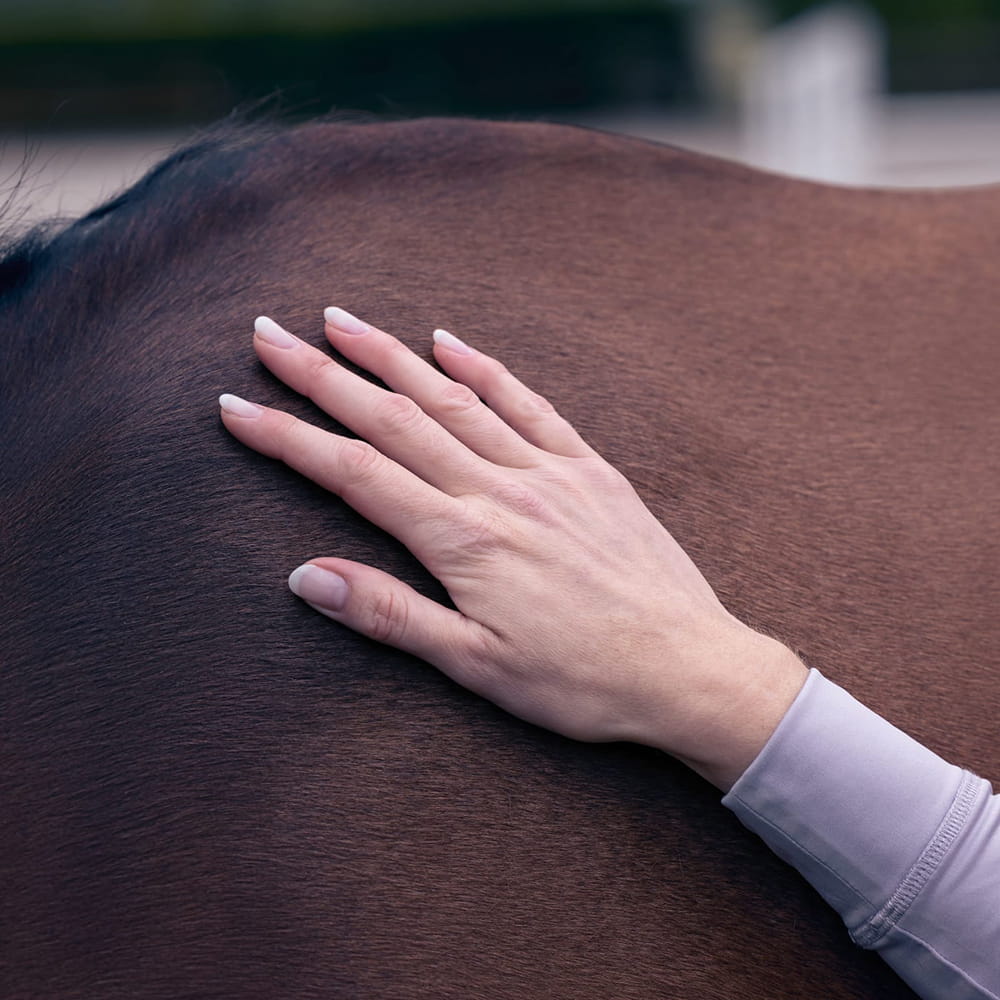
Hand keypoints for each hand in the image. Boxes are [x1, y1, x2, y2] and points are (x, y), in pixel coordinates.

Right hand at [220, 309, 806, 789]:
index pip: (354, 473)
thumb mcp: (476, 667)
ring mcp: (547, 472)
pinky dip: (484, 369)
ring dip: (392, 356)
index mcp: (463, 541)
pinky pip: (529, 405)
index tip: (238, 406)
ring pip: (453, 398)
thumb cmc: (581, 681)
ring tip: (341, 321)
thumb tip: (308, 577)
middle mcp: (499, 491)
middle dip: (324, 375)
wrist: (687, 668)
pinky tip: (449, 342)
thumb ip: (391, 615)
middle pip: (393, 418)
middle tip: (270, 335)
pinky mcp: (588, 469)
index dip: (290, 438)